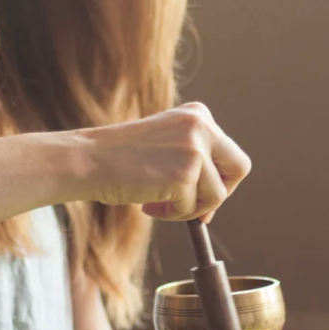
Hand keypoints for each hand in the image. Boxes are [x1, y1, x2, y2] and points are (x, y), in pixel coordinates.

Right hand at [77, 102, 250, 223]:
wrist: (88, 160)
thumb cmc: (120, 158)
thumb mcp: (165, 143)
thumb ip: (192, 158)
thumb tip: (217, 197)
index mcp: (198, 114)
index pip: (229, 152)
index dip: (219, 179)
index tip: (199, 195)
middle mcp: (201, 126)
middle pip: (239, 168)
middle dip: (220, 193)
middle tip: (196, 209)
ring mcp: (195, 150)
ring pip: (216, 195)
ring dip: (189, 208)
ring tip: (157, 204)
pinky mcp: (185, 175)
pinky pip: (192, 210)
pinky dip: (172, 215)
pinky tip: (147, 204)